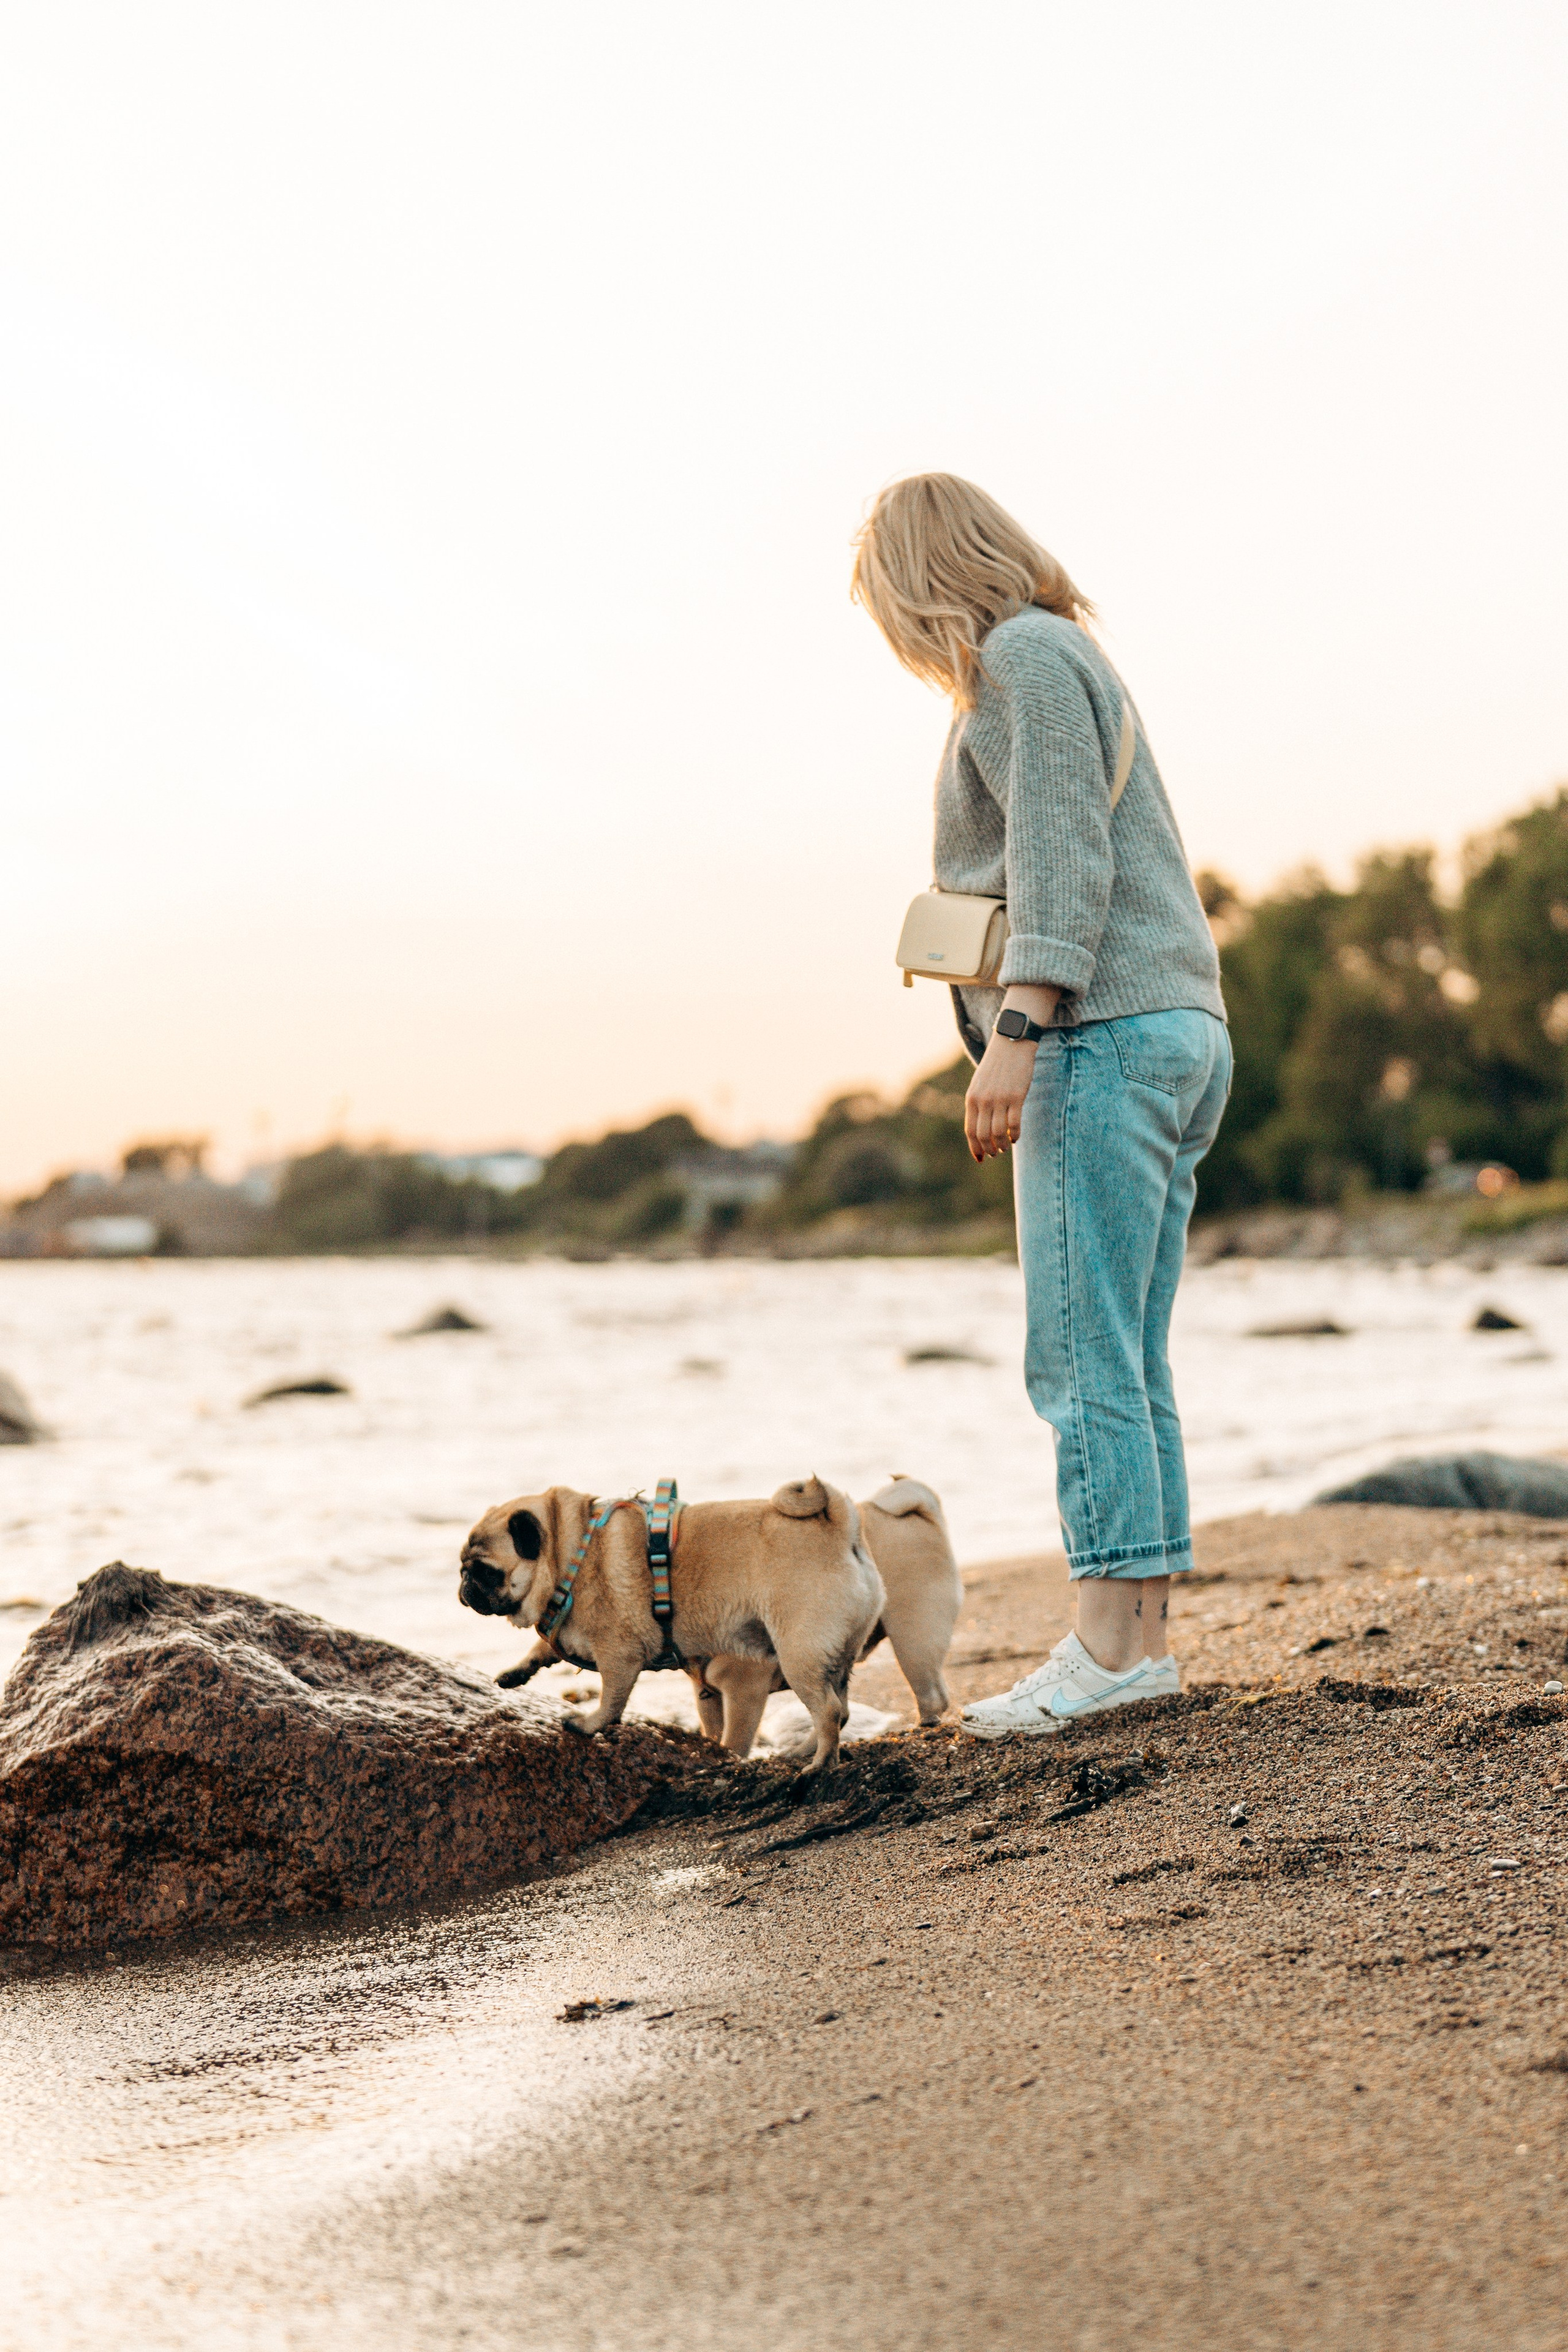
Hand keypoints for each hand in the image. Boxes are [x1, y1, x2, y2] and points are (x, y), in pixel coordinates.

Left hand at [965, 1036, 1038, 1161]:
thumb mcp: (980, 1084)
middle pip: (983, 1135)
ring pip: (999, 1133)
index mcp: (971, 1098)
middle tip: (995, 1154)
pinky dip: (1015, 1135)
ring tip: (1005, 1147)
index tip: (980, 1159)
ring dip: (1002, 1145)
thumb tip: (981, 1127)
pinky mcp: (1016, 1096)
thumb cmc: (996, 1066)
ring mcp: (999, 1099)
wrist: (1011, 1043)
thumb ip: (978, 1103)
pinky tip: (1016, 1138)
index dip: (974, 1148)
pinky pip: (1014, 1124)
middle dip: (989, 1149)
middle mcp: (983, 1100)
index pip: (970, 1131)